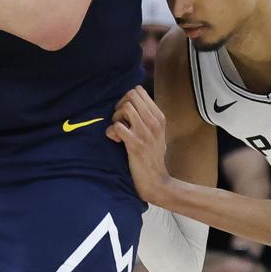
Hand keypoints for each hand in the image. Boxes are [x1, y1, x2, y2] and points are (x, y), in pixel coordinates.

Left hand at [106, 86, 173, 204]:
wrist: (156, 180)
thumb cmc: (153, 156)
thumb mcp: (157, 133)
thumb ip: (148, 117)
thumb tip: (131, 102)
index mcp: (159, 117)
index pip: (139, 91)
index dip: (127, 99)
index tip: (125, 114)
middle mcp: (154, 122)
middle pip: (131, 95)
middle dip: (120, 105)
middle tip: (119, 120)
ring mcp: (145, 133)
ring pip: (125, 108)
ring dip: (116, 118)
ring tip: (118, 131)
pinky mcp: (135, 144)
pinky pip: (117, 126)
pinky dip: (111, 132)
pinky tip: (116, 141)